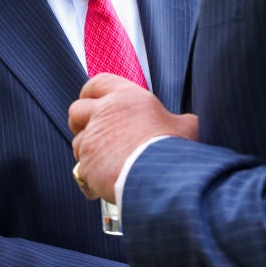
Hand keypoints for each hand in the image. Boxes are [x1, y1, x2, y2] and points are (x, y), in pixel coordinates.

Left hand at [69, 73, 197, 202]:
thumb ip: (180, 121)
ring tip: (106, 163)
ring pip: (77, 143)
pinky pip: (82, 171)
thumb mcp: (186, 126)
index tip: (91, 100)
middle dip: (79, 122)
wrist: (161, 177)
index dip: (91, 92)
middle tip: (91, 132)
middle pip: (76, 110)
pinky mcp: (87, 164)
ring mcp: (92, 139)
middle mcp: (105, 113)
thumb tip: (189, 124)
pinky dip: (91, 177)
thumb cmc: (174, 148)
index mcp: (127, 97)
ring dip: (88, 153)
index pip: (98, 83)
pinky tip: (105, 184)